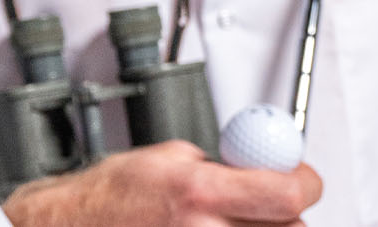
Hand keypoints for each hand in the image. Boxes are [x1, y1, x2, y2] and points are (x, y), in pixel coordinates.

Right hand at [2, 140, 322, 226]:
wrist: (73, 226)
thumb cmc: (110, 197)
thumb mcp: (167, 157)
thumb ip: (222, 165)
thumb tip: (266, 163)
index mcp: (196, 192)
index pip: (286, 195)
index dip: (304, 181)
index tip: (301, 176)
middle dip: (284, 212)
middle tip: (267, 202)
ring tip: (225, 218)